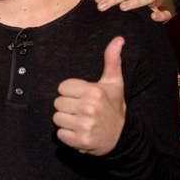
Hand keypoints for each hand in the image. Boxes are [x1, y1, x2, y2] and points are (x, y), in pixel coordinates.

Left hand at [53, 36, 126, 155]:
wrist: (122, 136)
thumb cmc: (114, 106)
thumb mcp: (114, 83)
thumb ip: (112, 60)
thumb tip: (118, 39)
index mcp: (94, 91)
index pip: (62, 88)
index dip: (70, 92)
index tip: (83, 97)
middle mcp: (89, 108)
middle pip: (58, 103)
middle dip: (68, 107)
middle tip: (82, 110)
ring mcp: (85, 125)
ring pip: (56, 118)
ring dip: (66, 121)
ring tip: (81, 121)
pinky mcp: (80, 140)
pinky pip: (60, 134)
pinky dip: (67, 135)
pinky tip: (80, 131)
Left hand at [83, 0, 171, 22]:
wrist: (122, 27)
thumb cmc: (113, 11)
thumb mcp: (104, 0)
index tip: (96, 0)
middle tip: (103, 7)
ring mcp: (149, 4)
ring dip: (136, 2)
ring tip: (123, 8)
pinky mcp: (158, 16)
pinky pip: (165, 13)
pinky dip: (161, 14)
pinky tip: (152, 17)